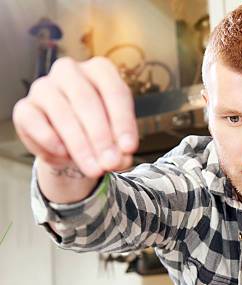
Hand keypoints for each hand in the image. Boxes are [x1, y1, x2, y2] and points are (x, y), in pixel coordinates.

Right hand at [12, 56, 138, 177]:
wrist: (71, 146)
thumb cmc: (99, 132)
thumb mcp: (116, 137)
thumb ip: (121, 146)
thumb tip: (121, 158)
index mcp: (100, 71)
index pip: (114, 91)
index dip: (123, 122)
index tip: (129, 148)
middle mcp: (69, 71)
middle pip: (86, 101)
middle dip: (101, 136)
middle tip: (110, 162)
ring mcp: (43, 87)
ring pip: (62, 113)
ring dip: (80, 145)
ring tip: (94, 169)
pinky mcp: (24, 107)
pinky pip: (34, 122)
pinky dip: (50, 141)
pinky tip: (64, 155)